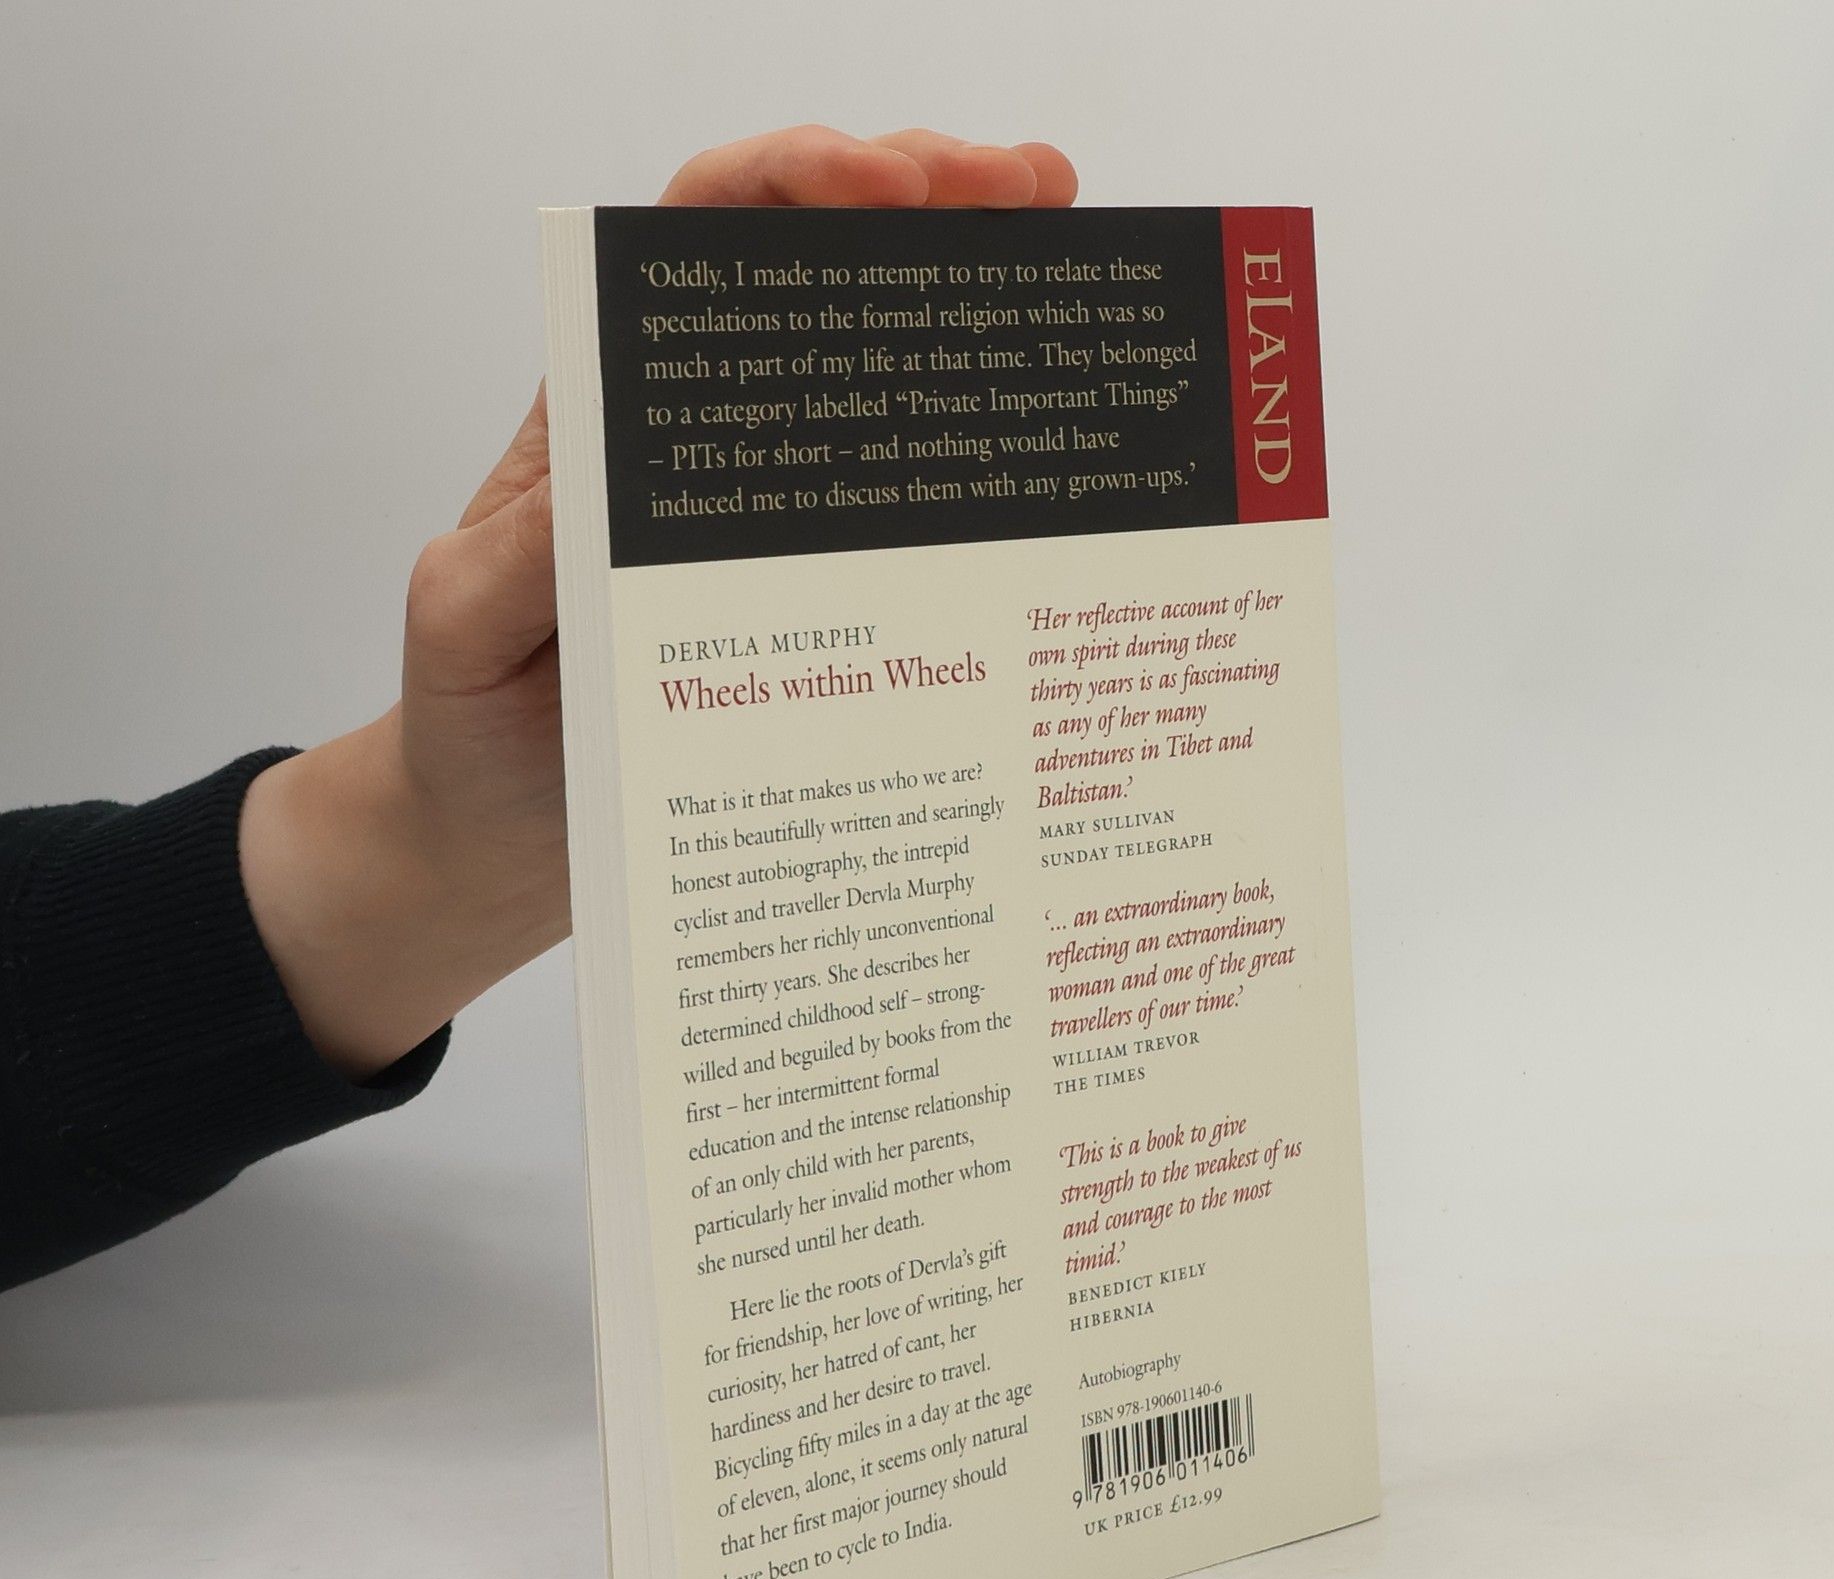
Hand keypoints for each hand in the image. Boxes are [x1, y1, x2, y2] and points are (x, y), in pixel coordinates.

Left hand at [237, 126, 1078, 1080]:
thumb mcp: (463, 633)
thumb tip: (599, 490)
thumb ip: (511, 563)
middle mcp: (703, 446)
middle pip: (819, 274)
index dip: (787, 184)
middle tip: (1030, 192)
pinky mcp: (823, 598)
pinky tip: (1054, 439)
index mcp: (610, 419)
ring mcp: (772, 521)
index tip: (874, 181)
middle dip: (928, 203)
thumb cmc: (471, 729)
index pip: (697, 246)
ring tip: (1070, 252)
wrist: (505, 842)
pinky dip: (982, 456)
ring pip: (883, 376)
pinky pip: (908, 510)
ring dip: (979, 299)